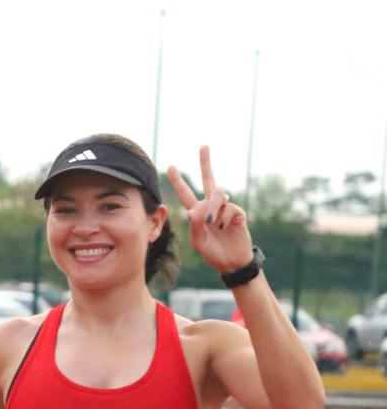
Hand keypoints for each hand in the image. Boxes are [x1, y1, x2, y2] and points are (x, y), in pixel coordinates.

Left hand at [167, 146, 255, 273]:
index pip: (186, 193)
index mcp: (197, 212)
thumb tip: (193, 210)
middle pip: (209, 180)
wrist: (231, 262)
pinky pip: (229, 208)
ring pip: (218, 194)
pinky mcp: (238, 212)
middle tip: (203, 146)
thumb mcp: (198, 241)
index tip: (171, 166)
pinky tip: (225, 229)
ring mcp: (225, 208)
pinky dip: (224, 220)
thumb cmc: (212, 252)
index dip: (178, 181)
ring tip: (212, 224)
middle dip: (205, 163)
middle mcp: (211, 206)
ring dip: (213, 208)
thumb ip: (195, 226)